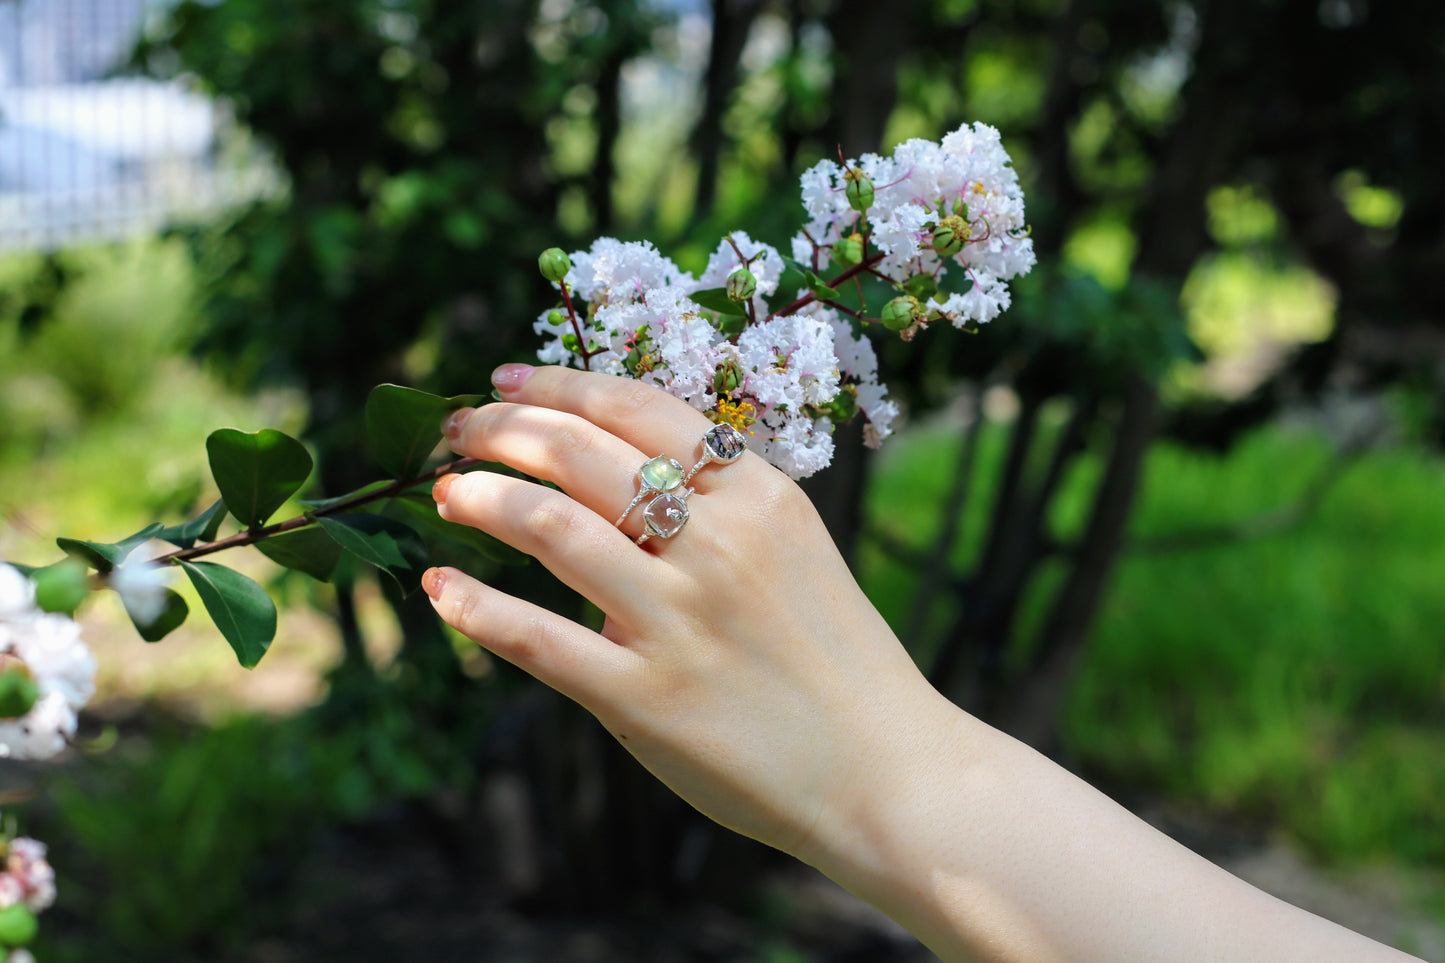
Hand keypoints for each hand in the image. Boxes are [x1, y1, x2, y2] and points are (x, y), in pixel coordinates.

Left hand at [425, 363, 949, 856]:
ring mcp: (679, 621)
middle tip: (457, 432)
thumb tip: (616, 483)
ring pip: (548, 527)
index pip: (636, 409)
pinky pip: (538, 639)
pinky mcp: (645, 698)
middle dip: (500, 429)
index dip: (557, 385)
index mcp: (758, 498)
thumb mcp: (796, 550)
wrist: (886, 771)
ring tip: (446, 492)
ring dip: (478, 497)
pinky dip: (476, 608)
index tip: (505, 381)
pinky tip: (441, 589)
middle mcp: (717, 545)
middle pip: (578, 454)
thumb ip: (718, 508)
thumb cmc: (836, 658)